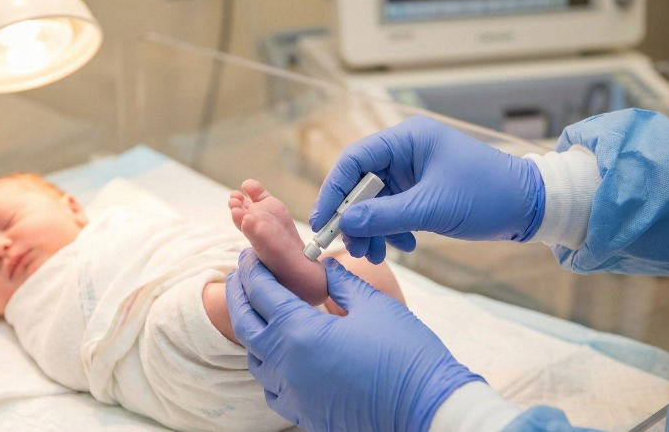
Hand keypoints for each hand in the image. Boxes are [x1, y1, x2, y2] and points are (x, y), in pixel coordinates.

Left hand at [226, 249, 483, 430]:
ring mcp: (294, 394)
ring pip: (254, 359)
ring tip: (260, 311)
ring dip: (252, 331)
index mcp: (300, 333)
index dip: (253, 269)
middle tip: (242, 274)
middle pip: (245, 325)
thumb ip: (341, 283)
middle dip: (239, 294)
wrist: (428, 409)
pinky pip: (272, 389)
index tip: (251, 254)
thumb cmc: (407, 355)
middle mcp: (287, 366)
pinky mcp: (305, 414)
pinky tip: (280, 355)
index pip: (262, 293)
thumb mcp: (374, 305)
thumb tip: (325, 268)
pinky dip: (268, 367)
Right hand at [310, 116, 544, 262]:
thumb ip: (383, 216)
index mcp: (407, 139)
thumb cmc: (488, 195)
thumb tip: (344, 224)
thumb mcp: (431, 208)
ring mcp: (413, 171)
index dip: (333, 191)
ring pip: (374, 201)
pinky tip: (404, 246)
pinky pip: (392, 210)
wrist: (531, 207)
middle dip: (354, 218)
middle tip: (351, 248)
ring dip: (371, 229)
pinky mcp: (421, 191)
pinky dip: (390, 230)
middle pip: (360, 183)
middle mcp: (406, 151)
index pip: (353, 160)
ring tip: (376, 255)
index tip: (323, 223)